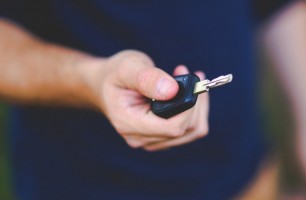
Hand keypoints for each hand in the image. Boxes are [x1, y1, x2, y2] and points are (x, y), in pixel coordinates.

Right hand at [89, 50, 208, 150]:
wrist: (106, 85)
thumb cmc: (115, 75)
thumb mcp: (127, 67)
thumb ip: (147, 78)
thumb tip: (172, 90)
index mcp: (129, 124)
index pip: (172, 128)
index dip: (189, 108)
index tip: (191, 82)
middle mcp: (141, 138)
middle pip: (186, 130)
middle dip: (195, 101)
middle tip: (189, 73)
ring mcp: (152, 140)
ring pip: (192, 131)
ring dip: (198, 105)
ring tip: (187, 79)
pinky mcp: (162, 137)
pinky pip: (190, 129)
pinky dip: (194, 109)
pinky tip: (185, 91)